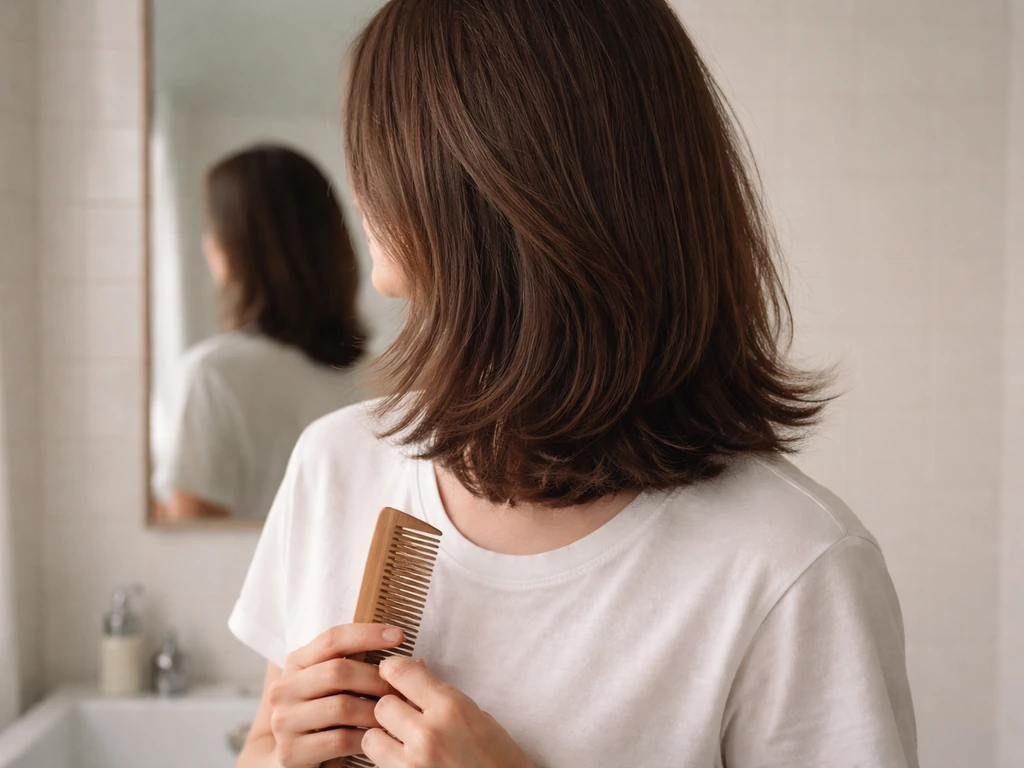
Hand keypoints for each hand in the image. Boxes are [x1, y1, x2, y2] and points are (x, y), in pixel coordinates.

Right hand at [267, 623, 405, 767]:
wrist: (291, 757)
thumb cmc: (323, 716)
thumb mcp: (333, 686)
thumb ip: (361, 668)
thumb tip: (414, 663)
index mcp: (297, 663)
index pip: (333, 639)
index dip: (368, 634)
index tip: (400, 636)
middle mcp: (284, 688)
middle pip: (338, 672)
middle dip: (376, 678)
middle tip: (402, 688)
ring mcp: (284, 720)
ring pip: (340, 707)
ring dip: (375, 711)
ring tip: (396, 715)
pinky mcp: (290, 751)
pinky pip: (338, 740)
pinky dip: (365, 737)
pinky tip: (379, 737)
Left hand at [363, 657, 534, 767]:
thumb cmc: (497, 756)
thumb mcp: (474, 714)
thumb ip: (439, 695)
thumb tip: (412, 671)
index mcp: (450, 707)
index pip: (401, 673)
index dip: (392, 669)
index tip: (392, 673)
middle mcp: (429, 734)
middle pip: (382, 705)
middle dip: (391, 708)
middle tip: (403, 714)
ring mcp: (414, 764)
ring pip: (371, 738)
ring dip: (382, 738)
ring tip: (400, 742)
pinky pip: (378, 765)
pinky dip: (387, 761)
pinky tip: (405, 760)